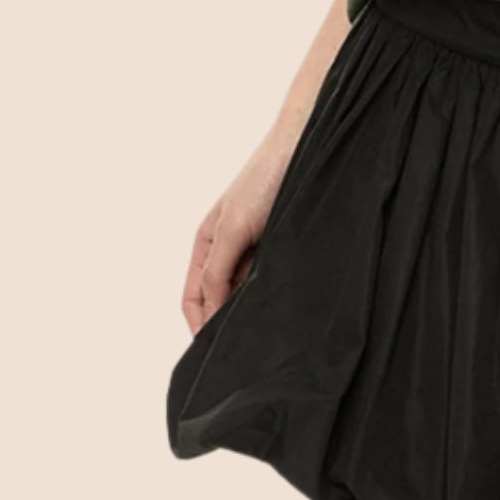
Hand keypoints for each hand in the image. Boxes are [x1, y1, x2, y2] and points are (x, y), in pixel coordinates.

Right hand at [180, 136, 295, 335]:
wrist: (305, 147)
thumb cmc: (264, 179)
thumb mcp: (232, 228)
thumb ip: (216, 271)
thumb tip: (210, 314)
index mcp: (207, 243)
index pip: (193, 297)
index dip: (199, 325)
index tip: (212, 352)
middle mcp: (229, 249)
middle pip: (220, 299)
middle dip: (226, 323)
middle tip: (244, 350)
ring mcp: (256, 249)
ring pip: (246, 293)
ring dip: (250, 311)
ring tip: (264, 332)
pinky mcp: (282, 246)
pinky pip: (270, 280)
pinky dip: (270, 295)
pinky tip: (281, 306)